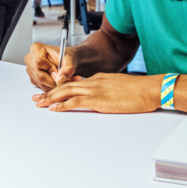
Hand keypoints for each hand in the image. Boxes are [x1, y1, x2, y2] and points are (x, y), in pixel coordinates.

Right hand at [25, 42, 80, 91]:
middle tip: (64, 79)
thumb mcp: (69, 60)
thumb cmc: (65, 56)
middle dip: (53, 81)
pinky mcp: (32, 77)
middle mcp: (29, 59)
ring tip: (62, 79)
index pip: (39, 62)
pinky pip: (40, 86)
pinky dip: (49, 86)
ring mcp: (29, 69)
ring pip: (40, 83)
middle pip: (39, 76)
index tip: (60, 71)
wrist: (64, 58)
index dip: (51, 70)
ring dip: (52, 85)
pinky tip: (56, 81)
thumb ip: (67, 69)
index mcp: (36, 49)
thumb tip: (59, 80)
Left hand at [32, 73, 162, 113]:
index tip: (50, 94)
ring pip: (67, 92)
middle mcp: (94, 81)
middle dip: (49, 93)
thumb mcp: (118, 88)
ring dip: (51, 99)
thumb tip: (100, 99)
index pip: (74, 83)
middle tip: (37, 99)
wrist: (149, 89)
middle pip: (66, 86)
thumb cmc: (139, 91)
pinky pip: (76, 101)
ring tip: (39, 104)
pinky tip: (54, 109)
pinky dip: (63, 105)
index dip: (59, 89)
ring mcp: (95, 89)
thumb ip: (106, 91)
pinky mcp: (99, 99)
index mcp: (98, 79)